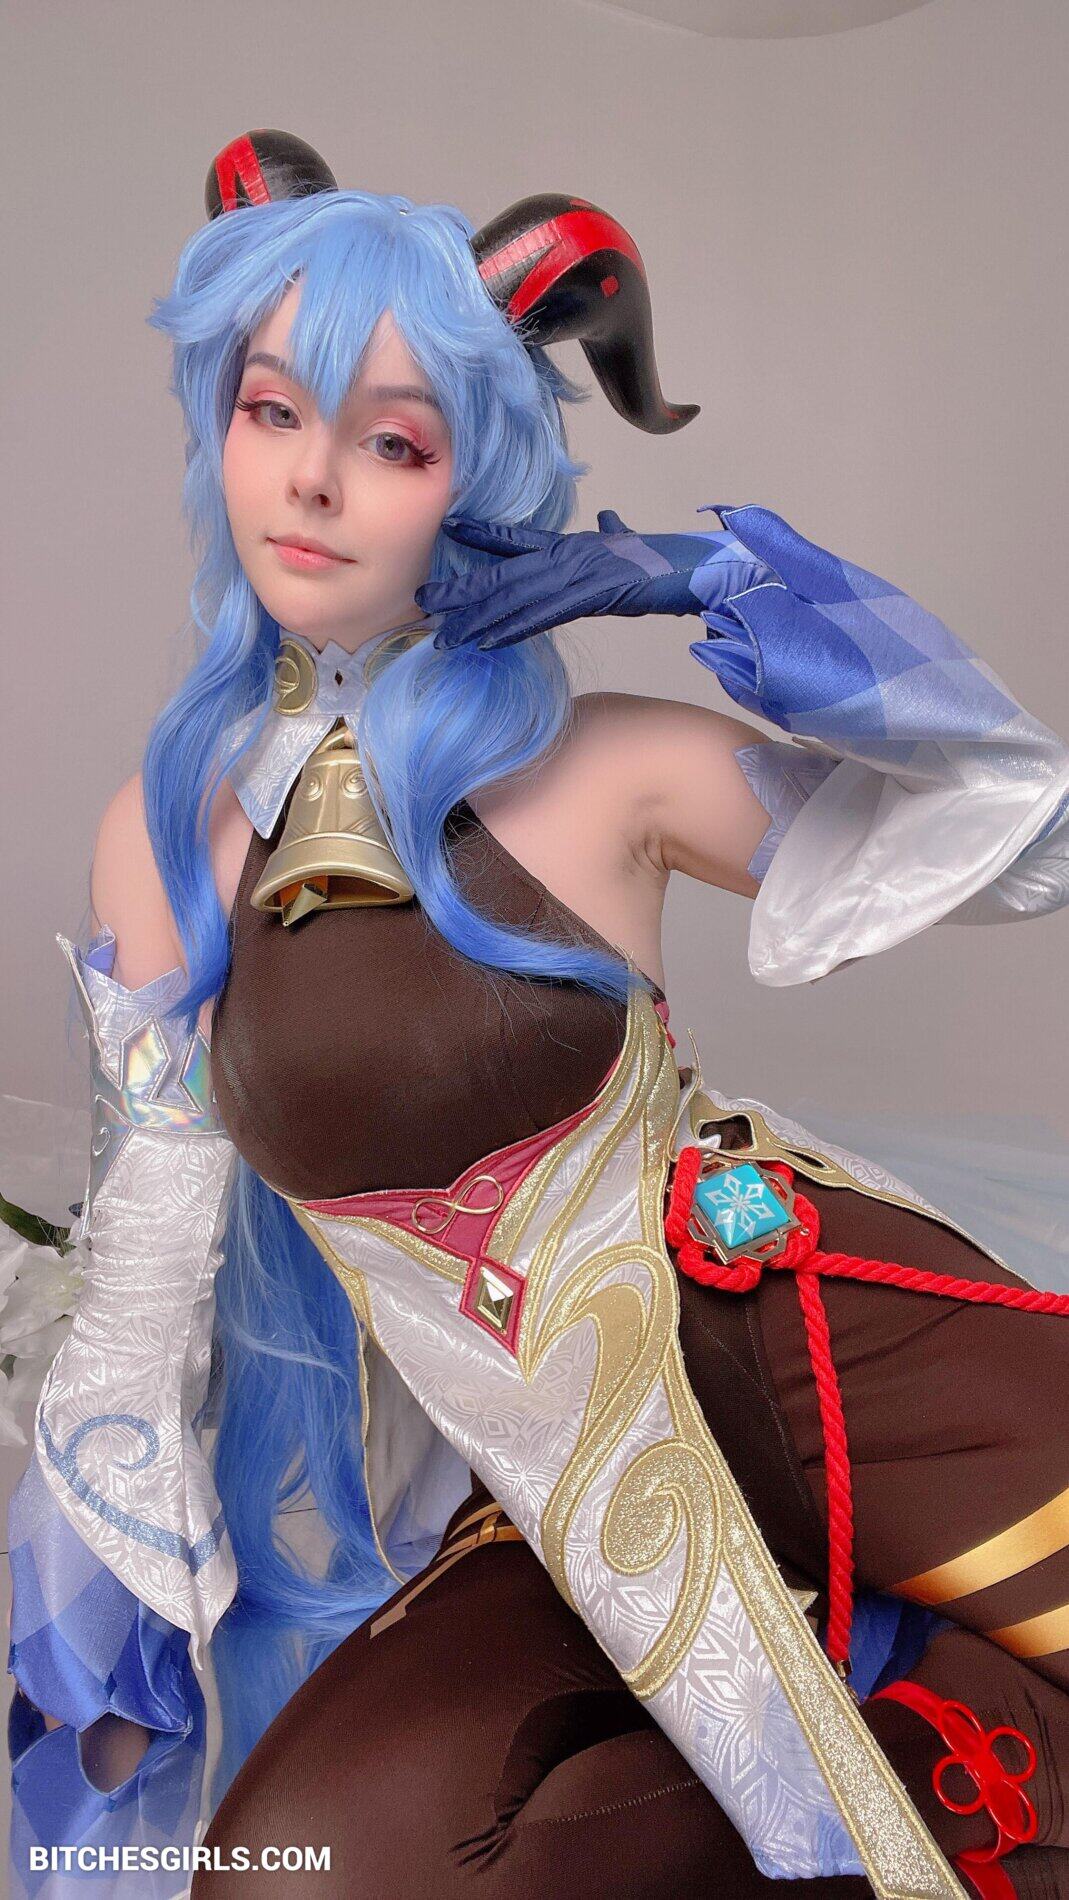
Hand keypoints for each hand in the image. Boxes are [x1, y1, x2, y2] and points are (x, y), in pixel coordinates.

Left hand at [417, 509, 775, 651]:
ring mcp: (578, 572)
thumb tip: (610, 520)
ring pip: (515, 595)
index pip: (520, 538)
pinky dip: (510, 628)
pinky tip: (485, 641)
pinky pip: (540, 614)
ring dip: (477, 617)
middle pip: (505, 571)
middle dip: (463, 588)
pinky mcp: (591, 593)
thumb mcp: (639, 545)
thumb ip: (619, 534)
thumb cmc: (676, 560)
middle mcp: (570, 555)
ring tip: (443, 632)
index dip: (483, 536)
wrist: (705, 566)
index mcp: (577, 545)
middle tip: (425, 599)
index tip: (451, 532)